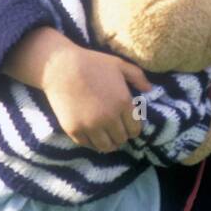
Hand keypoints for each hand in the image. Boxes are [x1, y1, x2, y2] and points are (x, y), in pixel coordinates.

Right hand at [3, 27, 150, 151]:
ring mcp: (91, 126)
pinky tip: (93, 136)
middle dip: (121, 136)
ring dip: (109, 143)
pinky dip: (92, 143)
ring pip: (106, 147)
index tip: (127, 126)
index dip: (133, 129)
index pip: (135, 130)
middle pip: (121, 139)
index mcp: (123, 103)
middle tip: (116, 130)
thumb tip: (150, 89)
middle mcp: (109, 117)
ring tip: (106, 137)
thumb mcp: (119, 64)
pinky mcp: (74, 130)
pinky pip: (88, 145)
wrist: (60, 67)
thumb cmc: (92, 63)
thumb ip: (138, 76)